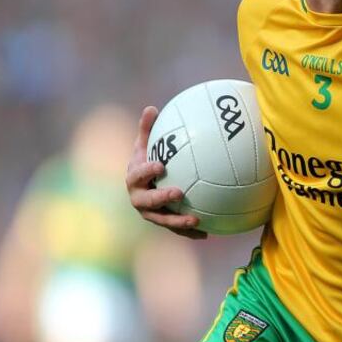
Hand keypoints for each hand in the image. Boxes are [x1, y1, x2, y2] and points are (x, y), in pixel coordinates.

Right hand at [125, 106, 206, 238]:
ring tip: (196, 220)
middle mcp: (139, 199)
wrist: (142, 186)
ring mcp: (150, 214)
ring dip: (178, 222)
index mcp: (134, 179)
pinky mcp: (162, 222)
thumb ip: (146, 129)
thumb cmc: (146, 160)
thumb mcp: (144, 145)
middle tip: (179, 192)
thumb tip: (151, 108)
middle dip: (162, 198)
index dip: (147, 170)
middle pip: (148, 202)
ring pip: (163, 220)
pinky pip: (176, 229)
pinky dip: (189, 233)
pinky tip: (207, 233)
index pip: (137, 175)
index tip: (160, 165)